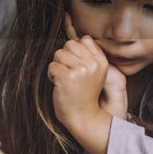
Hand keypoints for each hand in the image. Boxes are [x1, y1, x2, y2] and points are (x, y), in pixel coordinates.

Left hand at [49, 14, 116, 153]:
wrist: (82, 117)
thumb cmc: (84, 94)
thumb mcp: (94, 73)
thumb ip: (89, 55)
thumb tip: (78, 36)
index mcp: (101, 62)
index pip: (84, 40)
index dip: (75, 51)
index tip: (76, 66)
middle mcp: (92, 64)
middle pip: (69, 44)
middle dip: (65, 58)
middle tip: (70, 74)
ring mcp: (80, 71)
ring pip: (58, 54)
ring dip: (57, 67)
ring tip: (65, 80)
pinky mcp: (67, 78)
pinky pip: (51, 66)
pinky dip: (51, 76)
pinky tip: (59, 85)